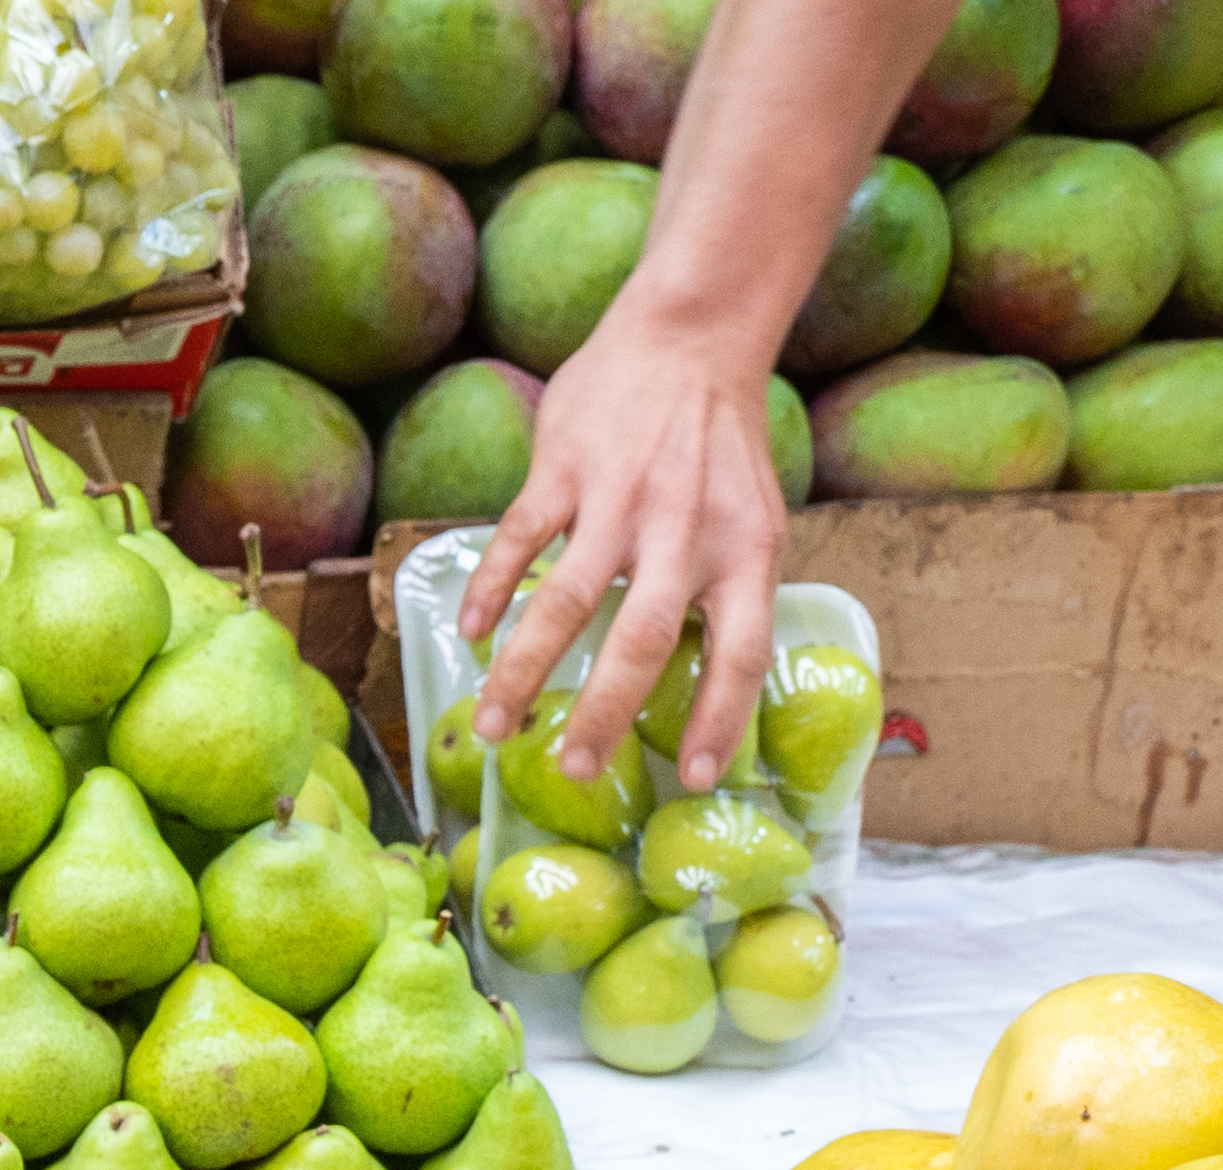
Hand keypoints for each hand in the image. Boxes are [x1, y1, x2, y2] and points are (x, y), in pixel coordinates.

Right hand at [450, 293, 798, 794]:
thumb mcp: (752, 519)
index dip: (720, 718)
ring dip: (524, 669)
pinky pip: (521, 540)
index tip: (694, 777)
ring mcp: (622, 498)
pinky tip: (470, 633)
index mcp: (744, 549)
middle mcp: (685, 530)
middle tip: (571, 769)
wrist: (690, 338)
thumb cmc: (718, 445)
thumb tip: (697, 679)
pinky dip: (492, 589)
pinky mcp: (567, 468)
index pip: (741, 650)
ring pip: (567, 600)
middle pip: (644, 639)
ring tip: (494, 724)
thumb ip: (725, 590)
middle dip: (603, 713)